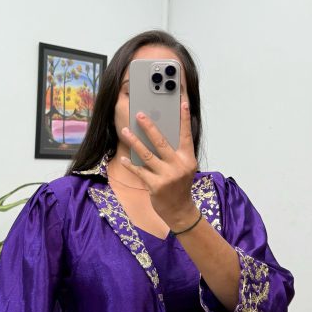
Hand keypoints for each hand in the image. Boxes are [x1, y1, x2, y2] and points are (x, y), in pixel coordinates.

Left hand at [119, 102, 197, 227]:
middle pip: (161, 142)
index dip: (184, 118)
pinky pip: (140, 171)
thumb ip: (175, 153)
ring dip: (134, 141)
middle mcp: (179, 166)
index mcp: (188, 159)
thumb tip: (157, 135)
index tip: (182, 102)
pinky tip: (123, 158)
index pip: (186, 135)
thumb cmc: (180, 186)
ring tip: (125, 131)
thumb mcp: (183, 168)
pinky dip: (131, 164)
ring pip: (147, 154)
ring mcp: (167, 176)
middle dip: (149, 126)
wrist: (179, 210)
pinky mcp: (155, 185)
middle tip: (139, 114)